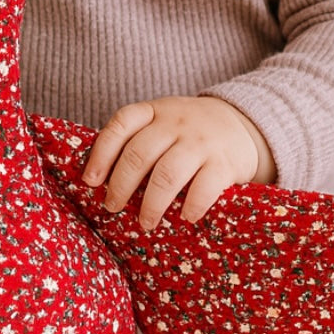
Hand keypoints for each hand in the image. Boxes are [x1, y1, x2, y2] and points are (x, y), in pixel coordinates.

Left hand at [81, 96, 274, 231]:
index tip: (90, 181)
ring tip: (146, 222)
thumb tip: (98, 182)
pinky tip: (184, 217)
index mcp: (154, 111)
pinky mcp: (225, 162)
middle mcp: (175, 122)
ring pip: (167, 173)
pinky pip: (204, 187)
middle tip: (112, 207)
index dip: (101, 153)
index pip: (121, 125)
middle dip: (120, 185)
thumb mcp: (162, 123)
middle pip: (139, 154)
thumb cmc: (188, 132)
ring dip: (151, 203)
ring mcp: (201, 141)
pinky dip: (191, 206)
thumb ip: (137, 141)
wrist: (242, 123)